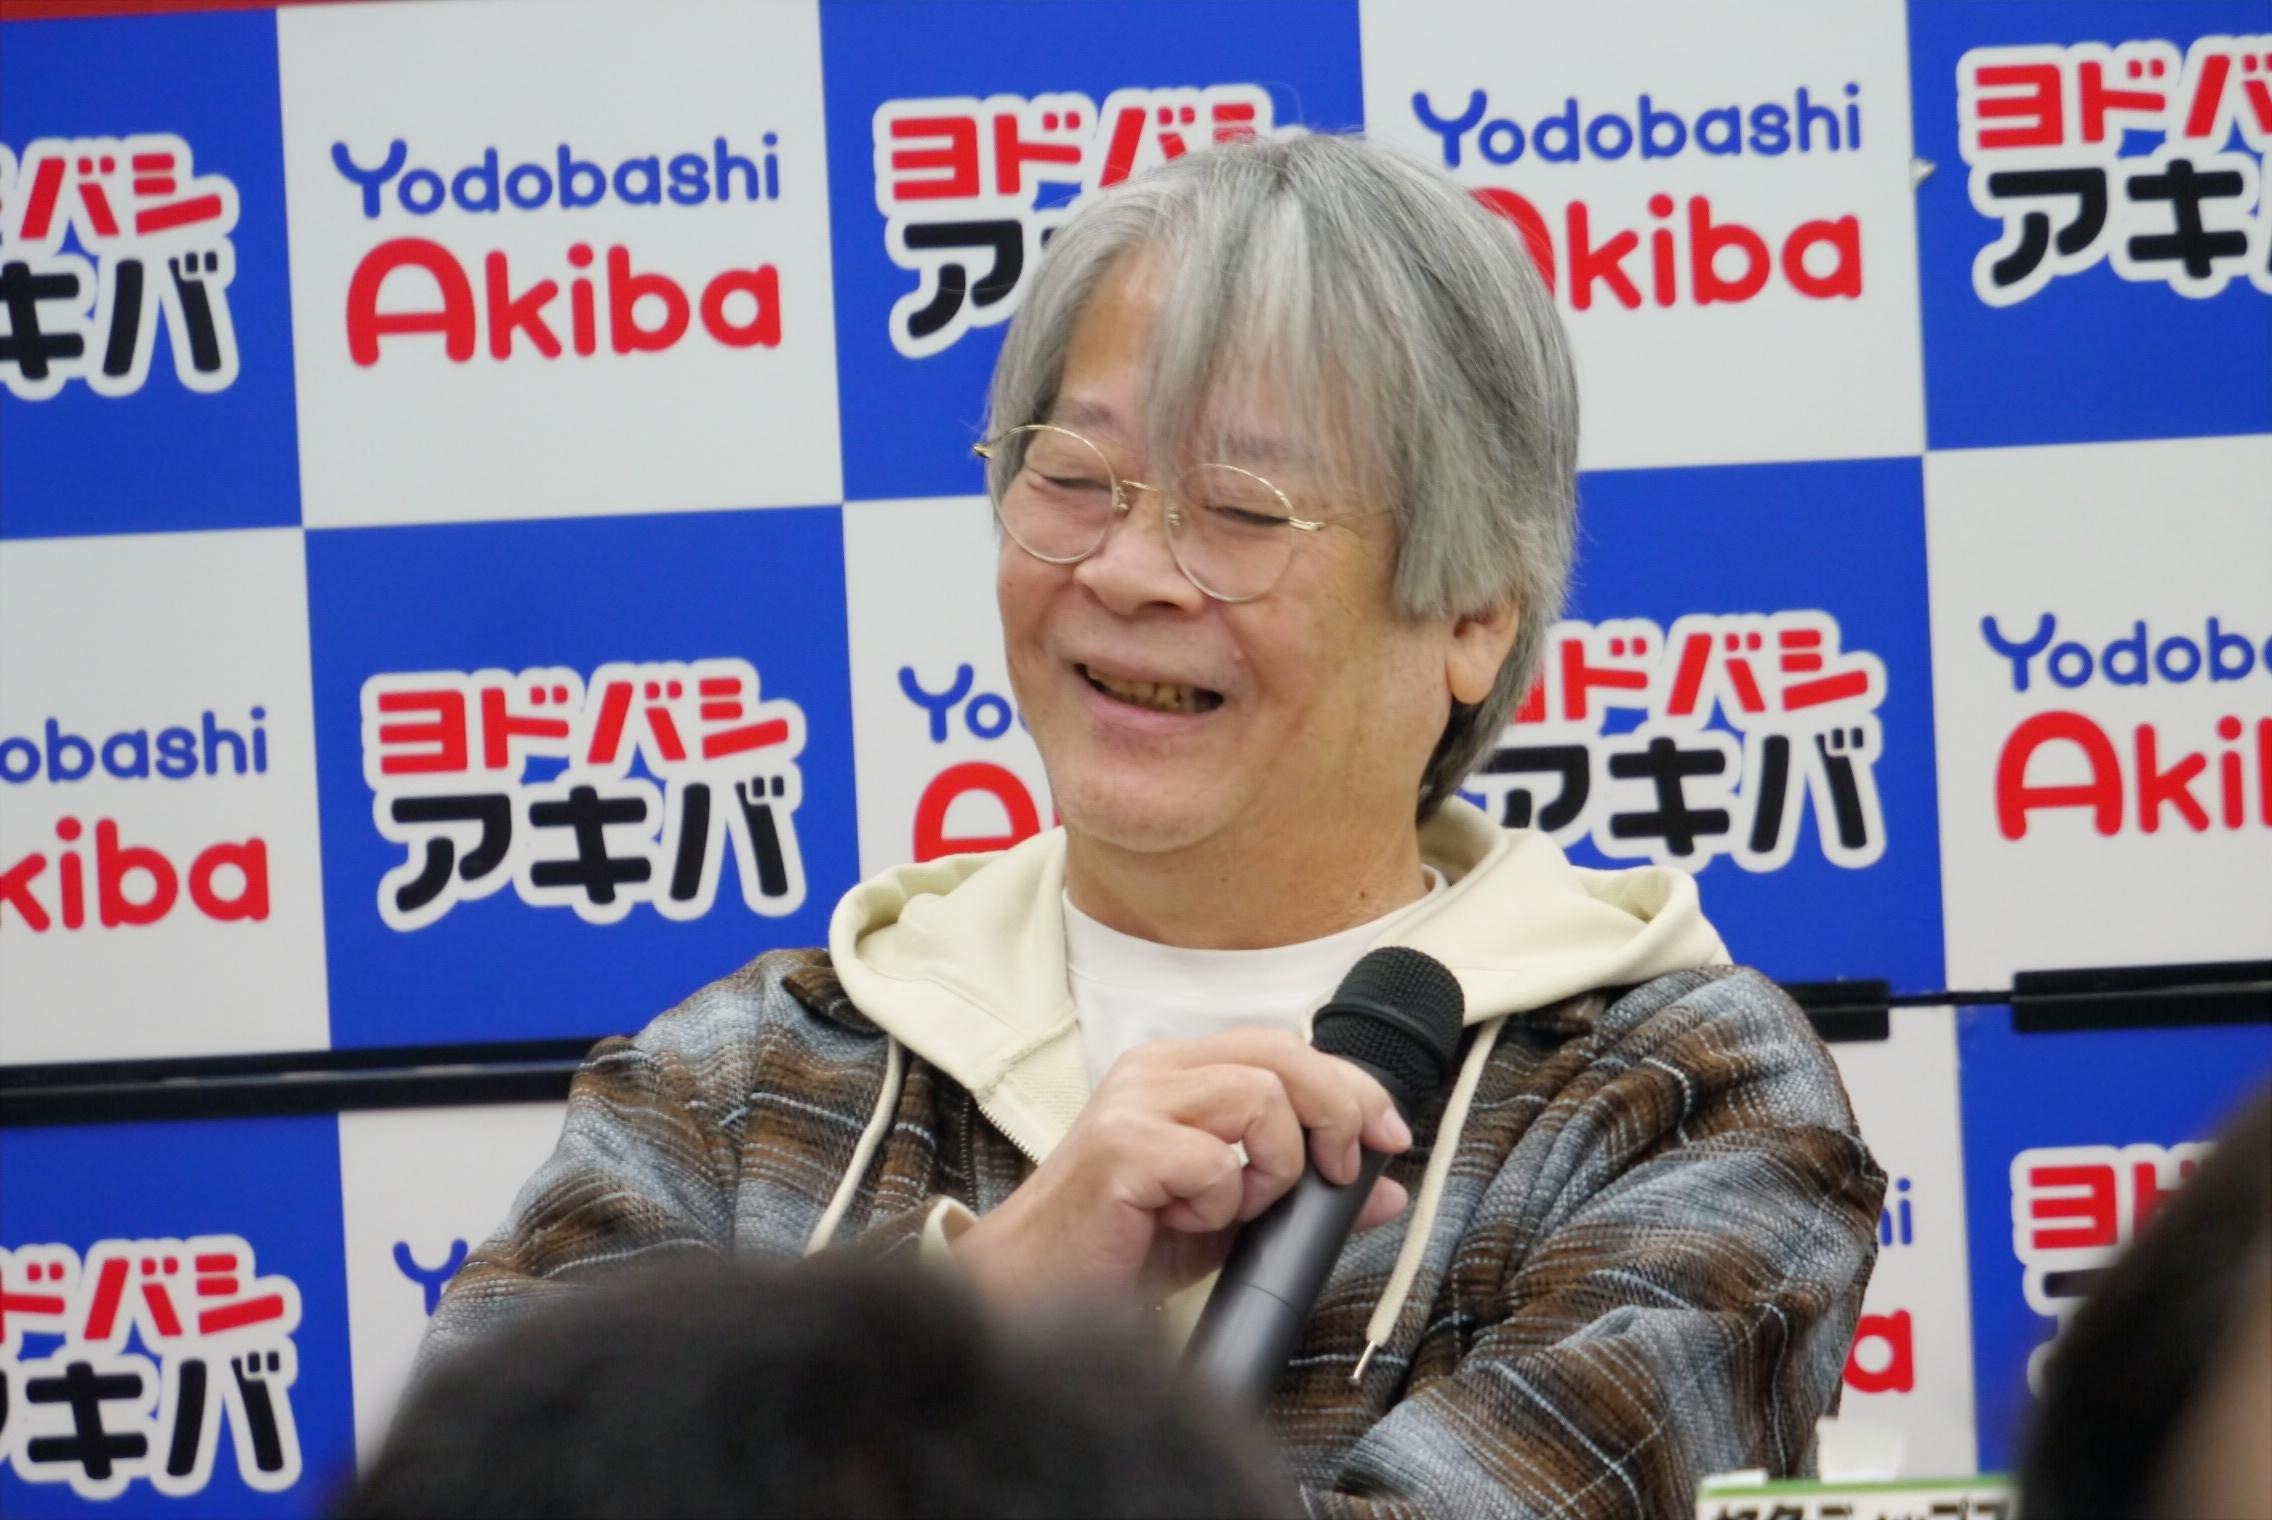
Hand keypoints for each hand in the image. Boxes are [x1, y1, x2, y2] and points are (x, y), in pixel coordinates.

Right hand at [952, 1028, 1413, 1307]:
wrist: (1037, 1287)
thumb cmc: (1123, 1244)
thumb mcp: (1231, 1214)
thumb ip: (1303, 1193)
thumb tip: (1385, 1191)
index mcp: (1175, 1069)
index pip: (1283, 1046)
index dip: (1348, 1084)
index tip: (1386, 1135)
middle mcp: (1153, 1071)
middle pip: (1281, 1054)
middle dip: (1335, 1111)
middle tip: (1337, 1172)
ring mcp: (1133, 1104)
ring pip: (1259, 1099)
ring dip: (1272, 1168)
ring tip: (1234, 1208)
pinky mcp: (1121, 1148)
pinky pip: (1216, 1164)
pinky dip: (1220, 1206)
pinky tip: (1183, 1221)